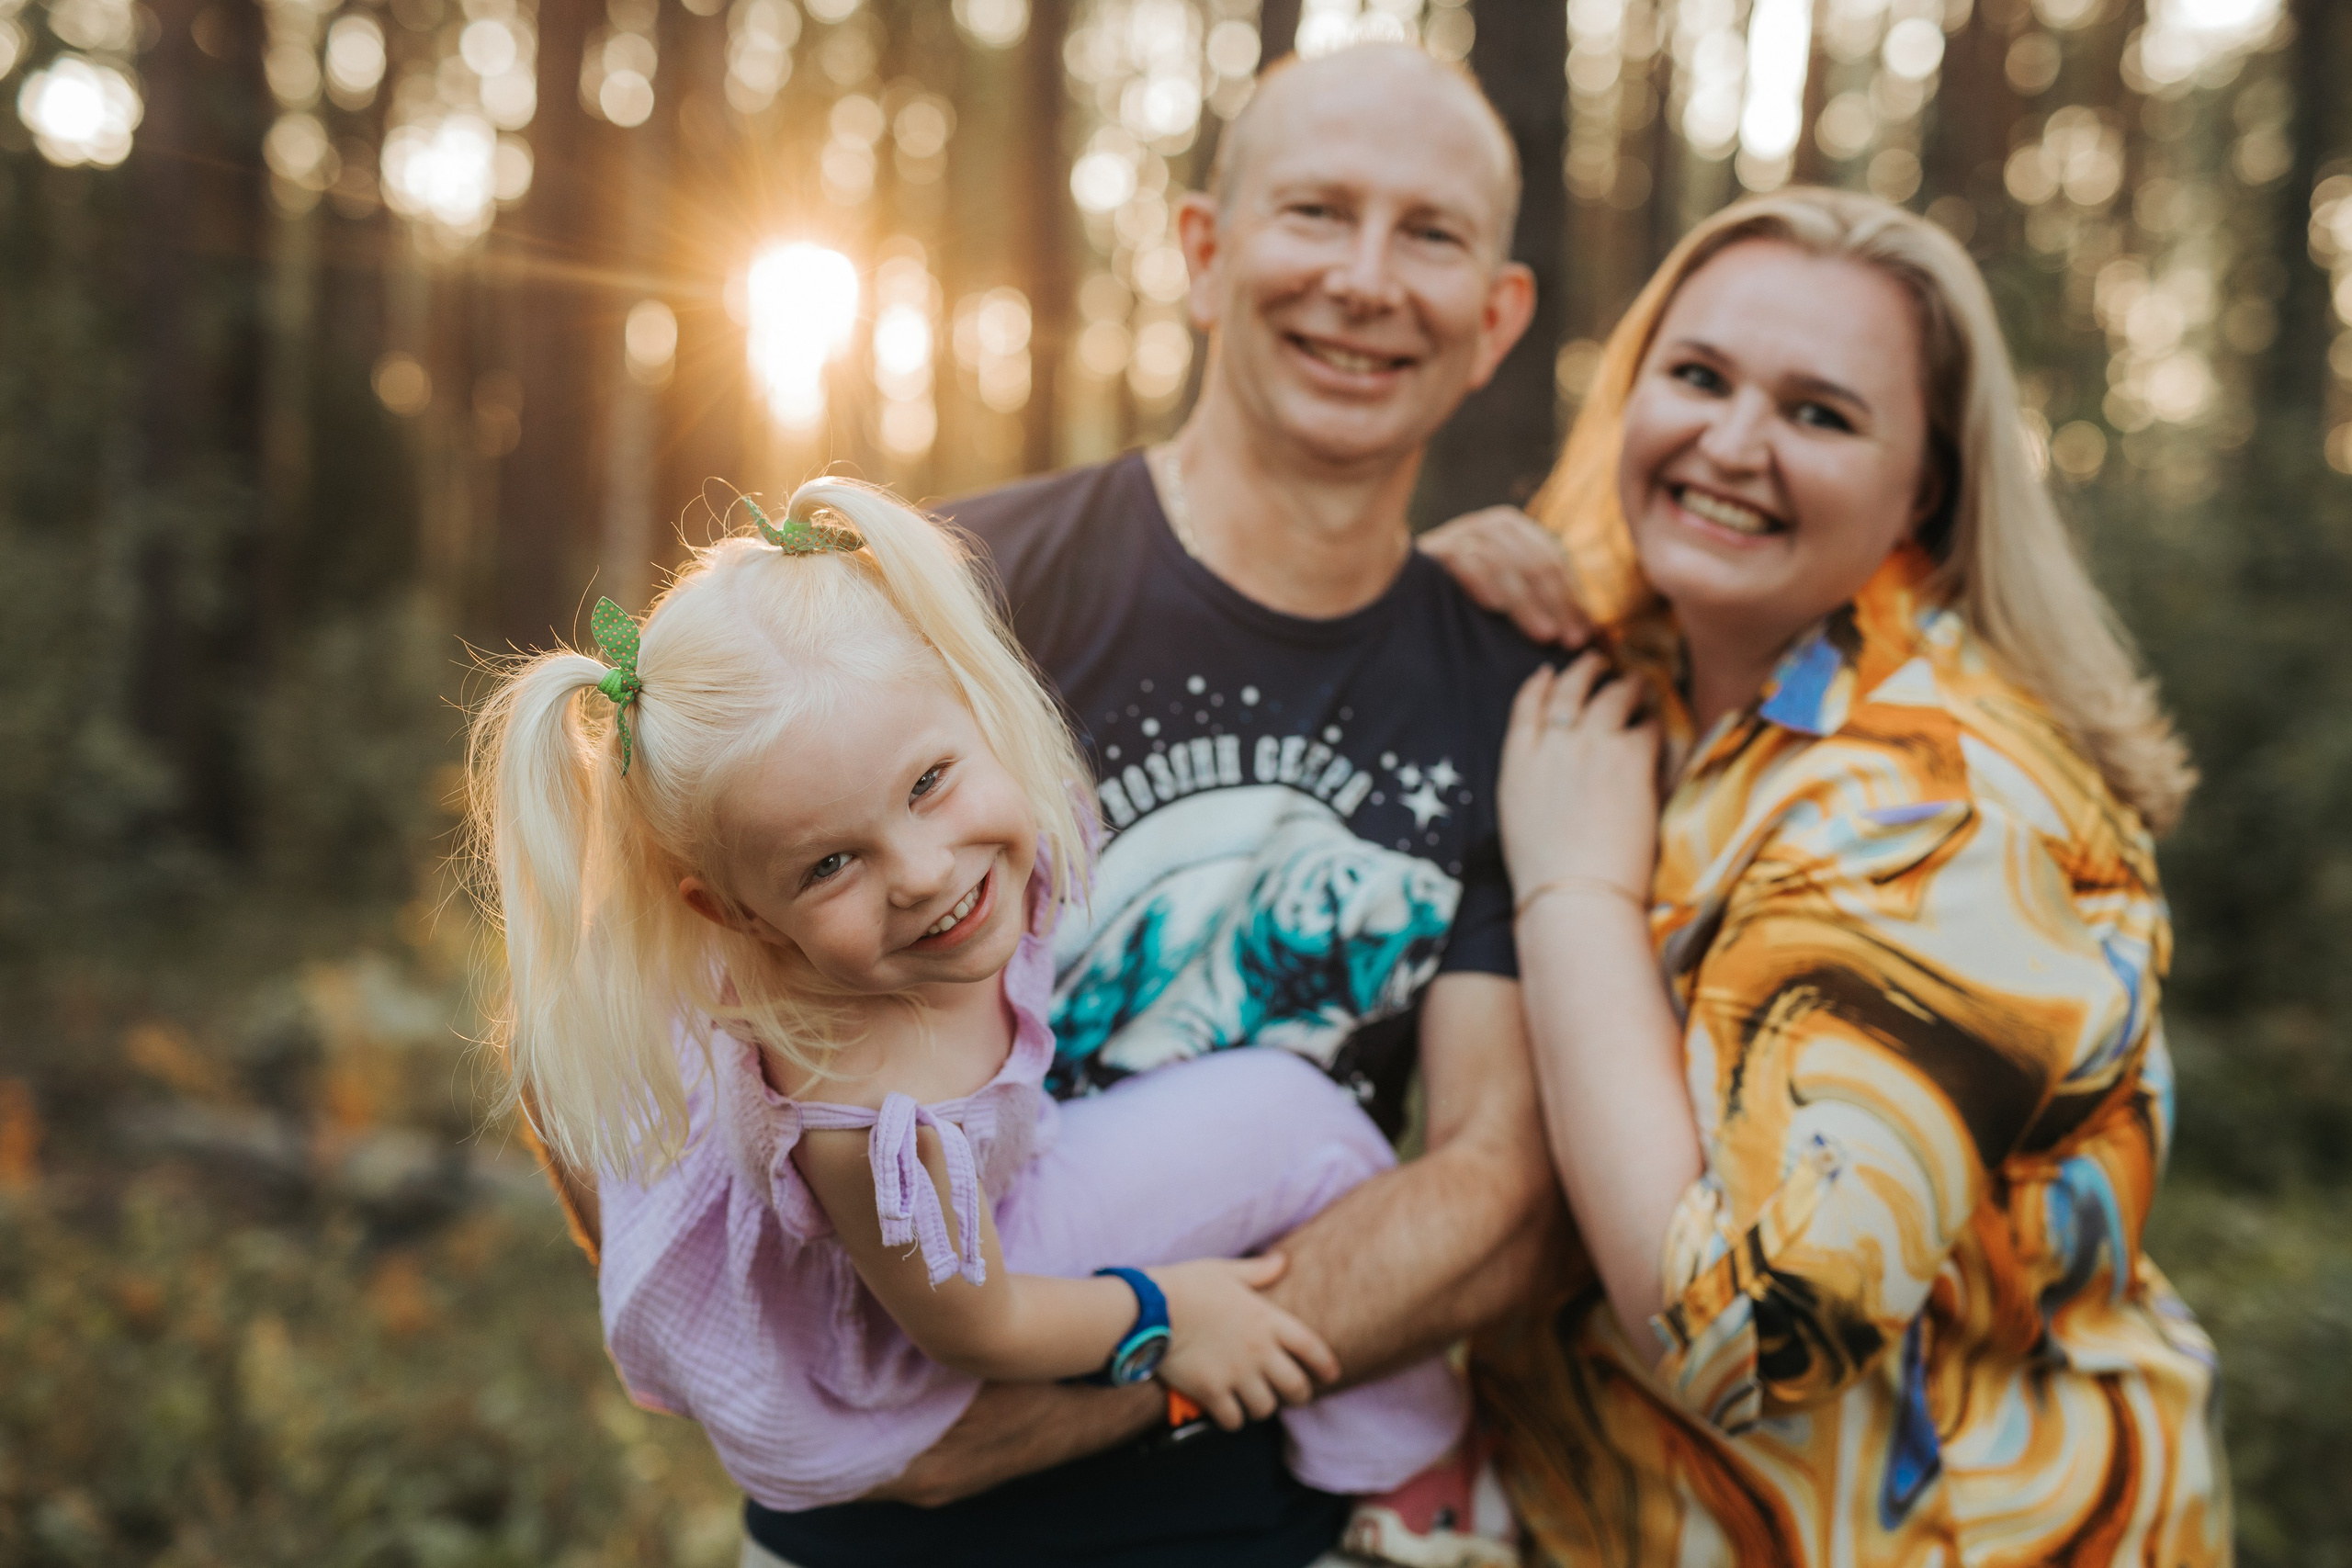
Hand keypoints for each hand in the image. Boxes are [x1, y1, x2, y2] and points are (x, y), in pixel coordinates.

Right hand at [1148, 1254, 1341, 1431]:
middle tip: (1291, 1395)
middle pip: (1296, 1387)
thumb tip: (1281, 1261)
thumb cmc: (1188, 1284)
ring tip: (1252, 1401)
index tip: (1331, 1375)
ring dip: (1260, 1406)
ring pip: (1265, 1408)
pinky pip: (1233, 1421)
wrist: (1152, 1308)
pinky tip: (1225, 1411)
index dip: (1326, 1365)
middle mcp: (1259, 1351)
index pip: (1312, 1348)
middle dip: (1298, 1395)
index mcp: (1268, 1320)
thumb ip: (1258, 1271)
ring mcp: (1237, 1375)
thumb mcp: (1226, 1271)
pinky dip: (1231, 1419)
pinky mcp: (1212, 1392)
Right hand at [1417, 506, 1591, 646]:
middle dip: (1557, 606)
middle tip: (1570, 641)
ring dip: (1527, 603)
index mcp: (1515, 529)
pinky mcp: (1437, 549)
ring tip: (1545, 635)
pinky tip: (1497, 607)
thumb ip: (1542, 602)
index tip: (1586, 637)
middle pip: (1534, 564)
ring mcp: (1462, 533)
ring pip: (1506, 566)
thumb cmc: (1462, 601)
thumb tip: (1594, 634)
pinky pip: (1466, 562)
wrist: (1399, 586)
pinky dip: (1483, 582)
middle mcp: (1491, 525)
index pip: (1553, 563)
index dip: (1573, 601)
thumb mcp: (1508, 594)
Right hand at [1498, 654, 1661, 900]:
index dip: (1541, 683)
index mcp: (1518, 759)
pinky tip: (1660, 725)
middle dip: (1586, 669)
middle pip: (1570, 687)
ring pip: (1613, 694)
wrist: (1574, 892)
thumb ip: (1530, 777)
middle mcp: (1553, 741)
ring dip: (1628, 684)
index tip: (1549, 674)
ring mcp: (1592, 744)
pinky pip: (1648, 725)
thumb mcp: (1517, 815)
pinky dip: (1655, 723)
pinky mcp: (1630, 756)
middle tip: (1600, 662)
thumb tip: (1550, 767)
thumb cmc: (1545, 871)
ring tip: (1640, 682)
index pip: (1527, 703)